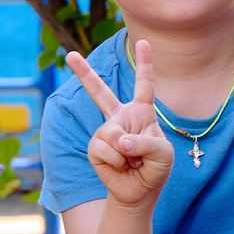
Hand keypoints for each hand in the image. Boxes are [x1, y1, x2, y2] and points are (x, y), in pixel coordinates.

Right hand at [65, 41, 175, 208]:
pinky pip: (103, 149)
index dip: (145, 64)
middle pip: (100, 92)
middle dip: (84, 73)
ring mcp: (106, 131)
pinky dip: (115, 161)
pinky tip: (121, 166)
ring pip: (111, 133)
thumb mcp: (163, 155)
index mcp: (142, 112)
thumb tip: (119, 141)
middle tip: (70, 55)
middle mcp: (121, 117)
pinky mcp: (95, 147)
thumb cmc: (155, 169)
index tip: (144, 42)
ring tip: (132, 162)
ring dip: (126, 153)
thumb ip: (146, 143)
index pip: (144, 84)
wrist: (139, 191)